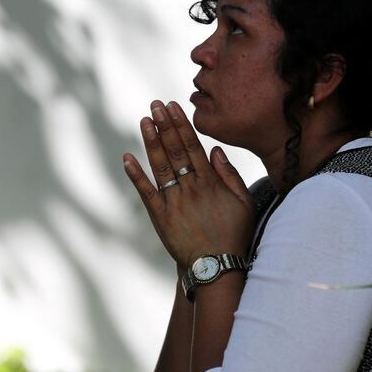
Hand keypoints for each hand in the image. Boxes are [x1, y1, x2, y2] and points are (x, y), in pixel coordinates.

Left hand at [123, 100, 254, 269]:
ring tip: (145, 120)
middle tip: (155, 105)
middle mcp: (190, 188)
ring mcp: (173, 202)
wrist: (217, 267)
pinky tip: (127, 158)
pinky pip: (146, 193)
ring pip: (160, 166)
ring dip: (151, 142)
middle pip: (175, 150)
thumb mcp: (244, 203)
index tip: (173, 107)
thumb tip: (215, 151)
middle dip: (165, 125)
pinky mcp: (160, 218)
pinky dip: (136, 175)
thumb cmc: (234, 234)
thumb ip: (231, 175)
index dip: (181, 125)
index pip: (193, 146)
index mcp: (210, 182)